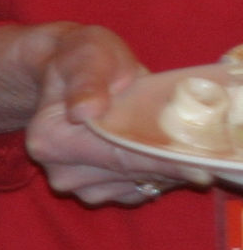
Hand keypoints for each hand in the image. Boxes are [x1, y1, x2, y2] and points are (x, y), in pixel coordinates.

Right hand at [0, 21, 211, 204]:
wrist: (70, 72)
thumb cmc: (84, 58)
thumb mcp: (89, 57)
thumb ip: (87, 83)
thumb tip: (83, 111)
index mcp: (50, 139)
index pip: (116, 157)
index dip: (159, 162)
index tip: (199, 170)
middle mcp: (59, 170)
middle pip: (130, 175)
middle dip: (166, 163)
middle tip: (197, 149)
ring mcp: (76, 185)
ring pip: (135, 187)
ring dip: (160, 170)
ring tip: (167, 140)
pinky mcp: (94, 192)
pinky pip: (134, 192)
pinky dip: (151, 176)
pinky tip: (154, 151)